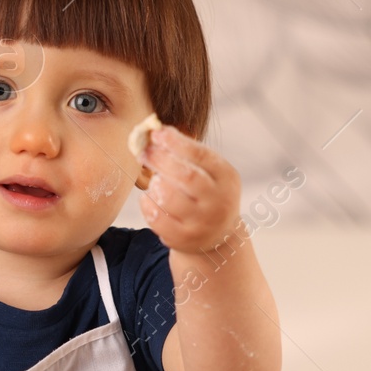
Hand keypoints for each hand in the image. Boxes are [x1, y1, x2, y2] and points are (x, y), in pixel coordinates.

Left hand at [139, 126, 242, 253]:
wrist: (217, 236)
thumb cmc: (206, 192)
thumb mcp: (209, 171)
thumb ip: (188, 152)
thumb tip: (155, 130)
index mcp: (227, 178)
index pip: (201, 155)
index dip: (176, 142)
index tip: (157, 133)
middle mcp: (219, 202)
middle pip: (185, 176)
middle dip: (160, 159)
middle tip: (144, 151)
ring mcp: (202, 224)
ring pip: (168, 197)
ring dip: (155, 183)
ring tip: (155, 180)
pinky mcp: (183, 239)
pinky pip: (156, 217)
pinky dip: (148, 203)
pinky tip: (151, 198)